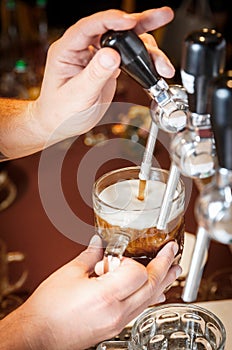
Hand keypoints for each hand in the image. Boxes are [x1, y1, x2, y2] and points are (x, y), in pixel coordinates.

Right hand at [1, 236, 180, 349]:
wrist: (38, 336)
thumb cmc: (48, 310)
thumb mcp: (69, 275)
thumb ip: (90, 256)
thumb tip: (99, 243)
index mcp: (105, 295)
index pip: (138, 273)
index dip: (136, 259)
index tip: (131, 251)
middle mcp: (117, 312)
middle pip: (151, 287)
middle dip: (165, 267)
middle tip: (172, 253)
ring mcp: (118, 322)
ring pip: (150, 301)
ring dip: (163, 282)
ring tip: (173, 270)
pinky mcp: (115, 328)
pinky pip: (140, 310)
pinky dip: (150, 297)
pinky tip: (156, 293)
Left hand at [33, 7, 174, 143]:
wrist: (61, 124)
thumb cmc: (61, 111)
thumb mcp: (77, 95)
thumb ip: (95, 75)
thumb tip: (112, 55)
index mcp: (67, 50)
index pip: (89, 27)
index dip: (111, 21)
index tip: (129, 21)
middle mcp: (83, 48)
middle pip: (113, 28)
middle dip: (139, 22)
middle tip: (161, 16)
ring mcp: (97, 56)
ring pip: (125, 43)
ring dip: (147, 49)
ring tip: (163, 62)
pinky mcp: (108, 66)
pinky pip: (128, 57)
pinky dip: (143, 62)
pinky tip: (155, 66)